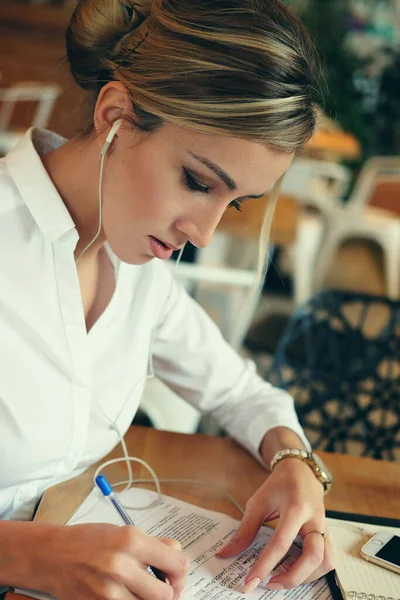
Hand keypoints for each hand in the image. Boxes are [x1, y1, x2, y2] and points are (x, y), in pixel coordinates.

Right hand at [39, 523, 188, 599]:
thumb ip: (152, 544)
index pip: (176, 563)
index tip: (176, 573)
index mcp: (131, 541)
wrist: (51, 556)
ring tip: (142, 589)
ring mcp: (109, 592)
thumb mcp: (122, 531)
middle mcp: (122, 566)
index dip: (181, 572)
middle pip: (166, 595)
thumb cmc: (87, 540)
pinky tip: (126, 594)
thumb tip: (176, 554)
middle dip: (169, 592)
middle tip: (164, 587)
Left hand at [216, 458, 334, 592]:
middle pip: (313, 556)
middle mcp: (314, 519)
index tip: (250, 582)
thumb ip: (244, 530)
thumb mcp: (258, 502)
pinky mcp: (328, 534)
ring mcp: (324, 527)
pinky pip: (328, 559)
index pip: (281, 542)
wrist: (300, 471)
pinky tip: (295, 569)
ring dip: (306, 577)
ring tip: (283, 576)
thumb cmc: (278, 486)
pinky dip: (313, 571)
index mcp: (295, 507)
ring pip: (326, 561)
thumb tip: (226, 554)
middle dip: (292, 577)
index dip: (265, 565)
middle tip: (270, 584)